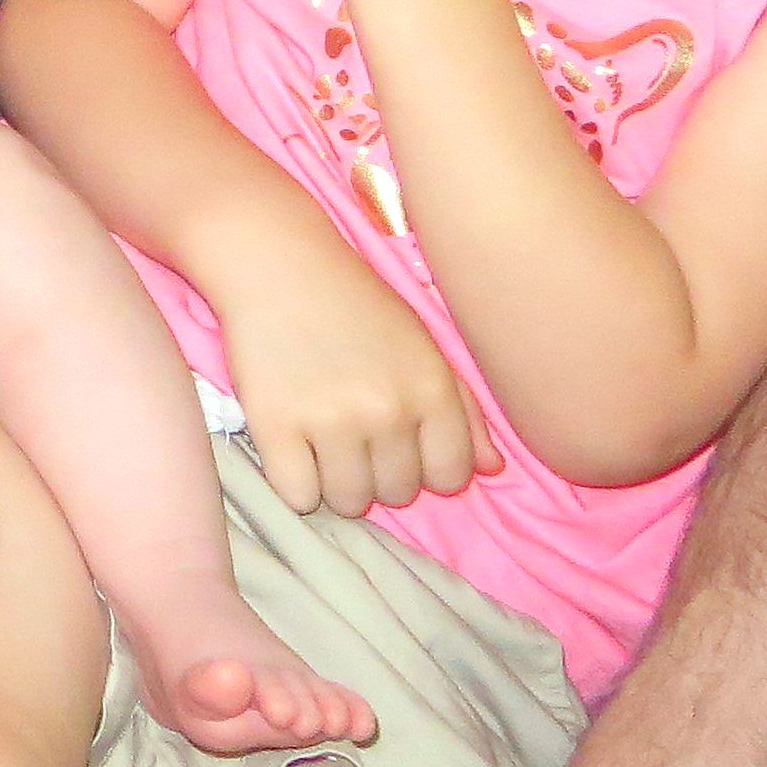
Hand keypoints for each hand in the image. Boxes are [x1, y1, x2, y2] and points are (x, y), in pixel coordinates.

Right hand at [206, 234, 503, 517]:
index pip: (449, 476)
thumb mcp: (423, 344)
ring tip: (322, 443)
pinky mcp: (275, 425)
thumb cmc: (355, 303)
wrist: (278, 264)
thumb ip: (464, 408)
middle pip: (396, 492)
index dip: (424, 467)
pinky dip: (295, 484)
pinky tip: (291, 449)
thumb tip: (490, 470)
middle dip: (377, 472)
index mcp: (431, 388)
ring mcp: (331, 420)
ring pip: (349, 501)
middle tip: (352, 433)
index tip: (398, 445)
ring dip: (336, 482)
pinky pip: (298, 497)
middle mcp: (388, 410)